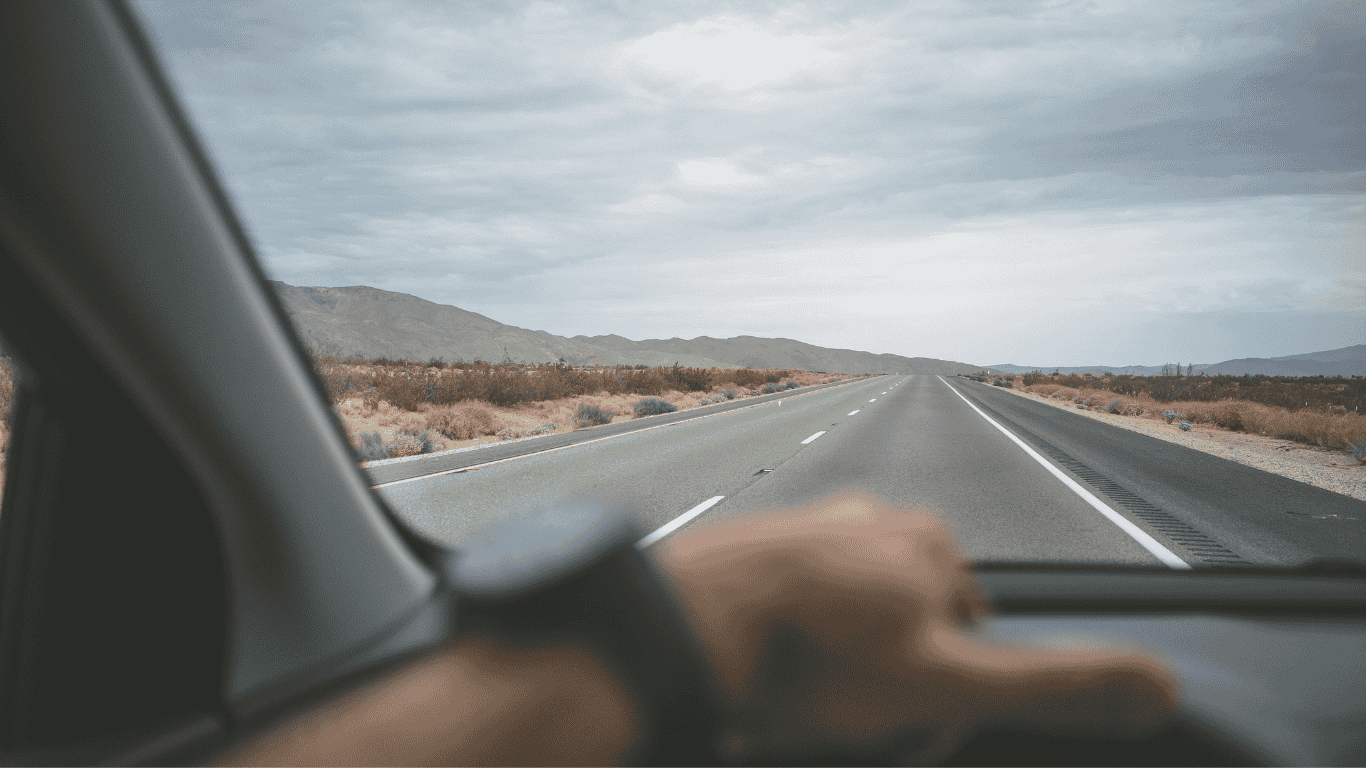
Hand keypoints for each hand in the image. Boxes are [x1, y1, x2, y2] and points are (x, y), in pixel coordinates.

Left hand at [653, 491, 1179, 763]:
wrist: (683, 625)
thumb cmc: (815, 656)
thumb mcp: (948, 683)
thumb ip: (1052, 686)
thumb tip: (1164, 688)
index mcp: (931, 543)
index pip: (971, 632)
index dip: (945, 691)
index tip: (903, 718)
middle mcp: (871, 520)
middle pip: (910, 623)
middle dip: (890, 675)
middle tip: (846, 712)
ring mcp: (809, 529)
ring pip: (851, 617)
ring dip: (836, 662)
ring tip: (800, 696)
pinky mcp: (757, 547)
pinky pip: (794, 610)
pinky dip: (788, 645)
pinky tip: (765, 673)